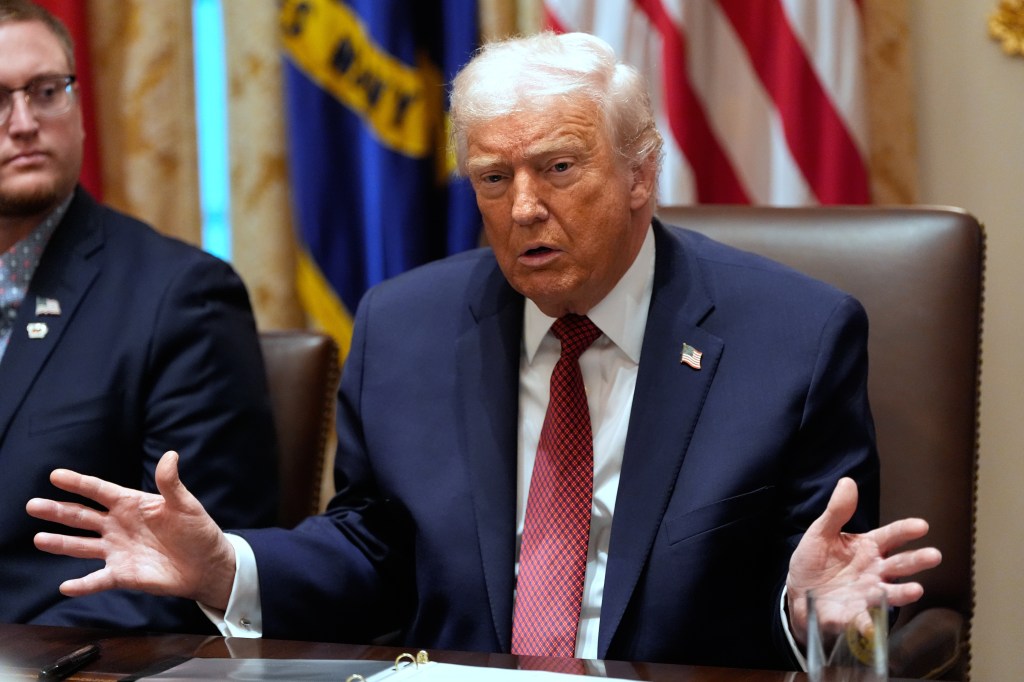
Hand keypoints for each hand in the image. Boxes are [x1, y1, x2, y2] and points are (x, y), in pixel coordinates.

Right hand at [26, 450, 236, 609]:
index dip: (78, 483)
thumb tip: (170, 455)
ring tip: (39, 538)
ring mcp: (118, 550)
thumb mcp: (186, 504)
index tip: (55, 475)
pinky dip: (82, 585)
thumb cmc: (198, 531)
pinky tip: (65, 586)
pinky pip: (97, 579)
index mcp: (131, 504)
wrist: (207, 564)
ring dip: (60, 543)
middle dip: (58, 510)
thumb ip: (171, 483)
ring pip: (81, 545)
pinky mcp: (123, 574)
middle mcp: (118, 526)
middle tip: (33, 505)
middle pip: (82, 516)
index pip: (99, 491)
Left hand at [785, 477, 941, 645]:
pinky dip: (869, 626)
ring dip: (903, 593)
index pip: (891, 536)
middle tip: (934, 556)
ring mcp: (867, 595)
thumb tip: (847, 482)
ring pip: (890, 593)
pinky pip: (863, 621)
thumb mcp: (821, 533)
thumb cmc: (816, 561)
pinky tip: (872, 629)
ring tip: (916, 590)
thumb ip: (837, 511)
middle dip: (916, 560)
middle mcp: (875, 572)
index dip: (905, 530)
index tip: (922, 526)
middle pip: (899, 565)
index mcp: (868, 548)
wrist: (799, 593)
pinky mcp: (853, 616)